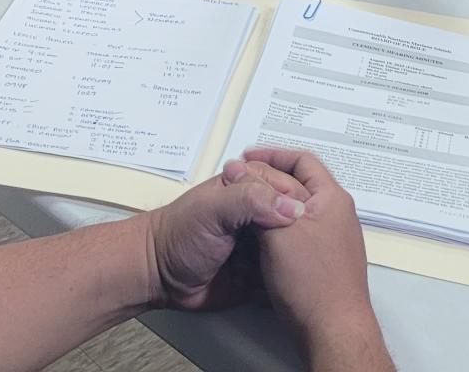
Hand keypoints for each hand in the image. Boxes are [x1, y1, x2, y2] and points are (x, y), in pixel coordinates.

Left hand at [144, 158, 308, 312]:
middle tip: (306, 248)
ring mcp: (261, 243)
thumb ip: (249, 200)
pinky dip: (289, 279)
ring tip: (302, 268)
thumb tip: (290, 208)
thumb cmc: (177, 235)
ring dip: (298, 257)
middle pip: (297, 219)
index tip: (308, 222)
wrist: (160, 275)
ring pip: (293, 247)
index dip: (301, 204)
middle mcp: (259, 213)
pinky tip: (291, 282)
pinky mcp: (260, 272)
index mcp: (250, 186)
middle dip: (304, 234)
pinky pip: (283, 274)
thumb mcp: (213, 209)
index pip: (290, 188)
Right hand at [243, 148, 389, 363]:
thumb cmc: (314, 283)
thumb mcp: (279, 231)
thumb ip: (258, 198)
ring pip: (294, 211)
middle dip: (266, 181)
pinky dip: (274, 228)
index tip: (247, 158)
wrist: (332, 331)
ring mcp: (330, 240)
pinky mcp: (321, 262)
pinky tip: (256, 238)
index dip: (272, 155)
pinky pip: (295, 233)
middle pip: (297, 185)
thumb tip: (239, 170)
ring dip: (268, 206)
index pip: (303, 162)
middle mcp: (336, 216)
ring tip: (243, 207)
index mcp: (332, 200)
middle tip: (239, 182)